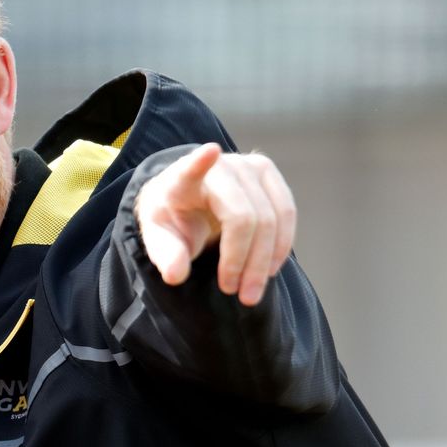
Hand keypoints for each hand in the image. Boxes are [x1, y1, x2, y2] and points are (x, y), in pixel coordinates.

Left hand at [135, 143, 295, 305]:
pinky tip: (268, 269)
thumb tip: (175, 275)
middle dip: (245, 261)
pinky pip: (287, 213)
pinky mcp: (268, 173)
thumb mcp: (159, 239)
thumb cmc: (172, 218)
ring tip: (251, 292)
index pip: (190, 169)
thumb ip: (166, 256)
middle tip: (237, 294)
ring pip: (272, 218)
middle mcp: (220, 166)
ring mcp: (248, 166)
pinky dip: (280, 246)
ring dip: (266, 261)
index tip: (209, 151)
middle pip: (245, 217)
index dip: (199, 162)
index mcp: (181, 179)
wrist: (188, 199)